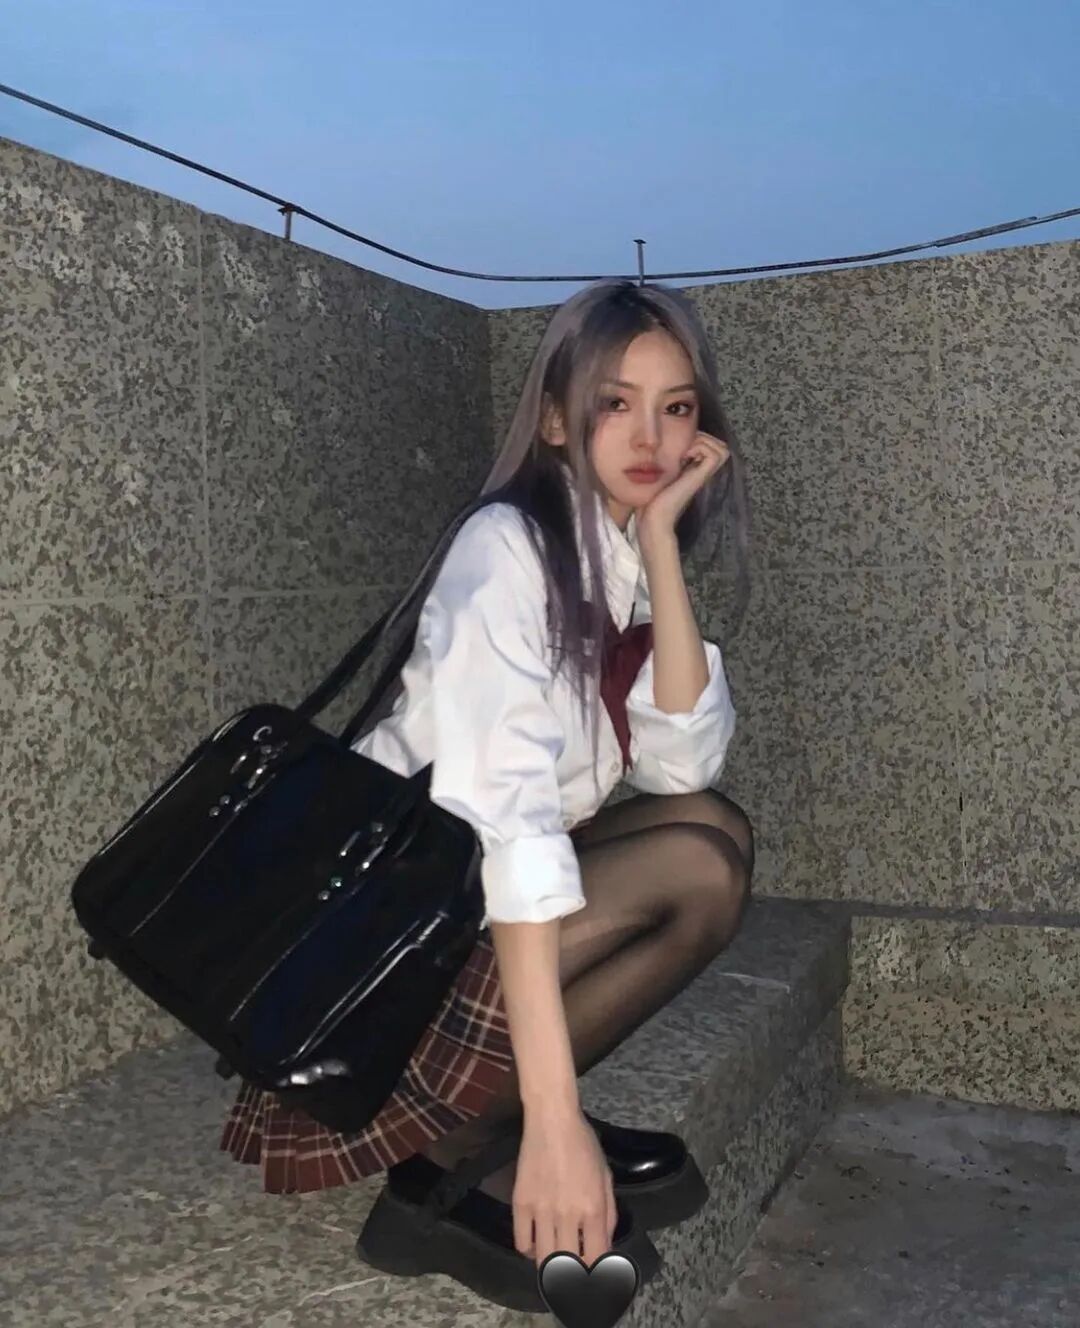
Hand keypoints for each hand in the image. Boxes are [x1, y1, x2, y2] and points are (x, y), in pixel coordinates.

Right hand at [512, 1107, 617, 1268]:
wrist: (552, 1120)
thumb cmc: (584, 1144)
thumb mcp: (606, 1176)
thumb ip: (609, 1213)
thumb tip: (605, 1244)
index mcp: (593, 1209)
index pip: (596, 1258)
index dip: (598, 1276)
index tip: (596, 1279)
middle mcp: (568, 1215)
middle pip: (569, 1265)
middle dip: (574, 1278)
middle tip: (574, 1278)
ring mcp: (541, 1210)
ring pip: (544, 1259)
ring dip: (552, 1268)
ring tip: (556, 1267)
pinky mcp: (520, 1203)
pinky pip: (521, 1241)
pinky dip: (529, 1250)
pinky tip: (536, 1245)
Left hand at [635, 431, 729, 545]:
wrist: (653, 519)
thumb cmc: (651, 501)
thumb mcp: (658, 475)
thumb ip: (665, 461)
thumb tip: (660, 442)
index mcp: (694, 471)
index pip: (711, 447)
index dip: (699, 439)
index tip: (680, 446)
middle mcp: (702, 473)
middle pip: (720, 446)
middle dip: (703, 438)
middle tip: (684, 447)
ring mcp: (703, 476)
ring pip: (721, 448)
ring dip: (702, 442)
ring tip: (685, 452)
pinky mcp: (700, 478)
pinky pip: (714, 454)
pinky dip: (700, 448)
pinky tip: (684, 456)